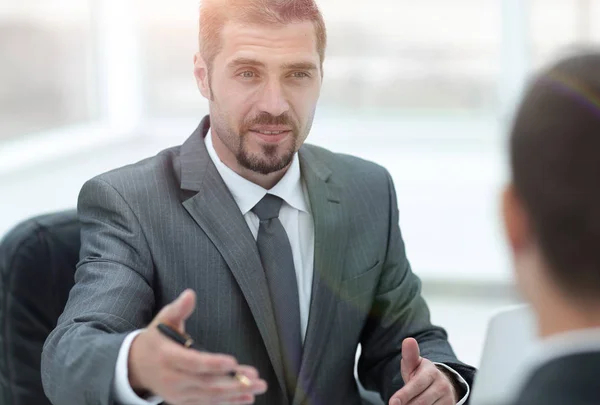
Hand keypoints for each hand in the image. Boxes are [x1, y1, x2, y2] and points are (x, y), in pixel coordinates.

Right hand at [128, 289, 267, 404]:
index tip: (233, 362)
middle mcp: (173, 379)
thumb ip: (178, 308)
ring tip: (257, 387)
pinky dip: (227, 402)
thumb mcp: (164, 319)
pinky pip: (207, 404)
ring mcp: (178, 394)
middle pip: (206, 383)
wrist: (137, 365)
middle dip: (233, 382)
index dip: (213, 364)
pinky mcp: (184, 401)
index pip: (193, 363)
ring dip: (235, 394)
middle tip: (256, 378)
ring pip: (210, 396)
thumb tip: (190, 294)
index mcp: (168, 357)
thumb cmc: (156, 338)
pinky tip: (246, 397)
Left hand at [389, 338, 456, 404]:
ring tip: (408, 403)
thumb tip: (408, 340)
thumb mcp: (414, 364)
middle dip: (407, 404)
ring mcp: (448, 398)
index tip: (393, 402)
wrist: (441, 383)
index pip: (416, 385)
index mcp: (431, 372)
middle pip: (420, 402)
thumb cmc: (422, 374)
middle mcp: (442, 386)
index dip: (404, 395)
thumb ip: (409, 355)